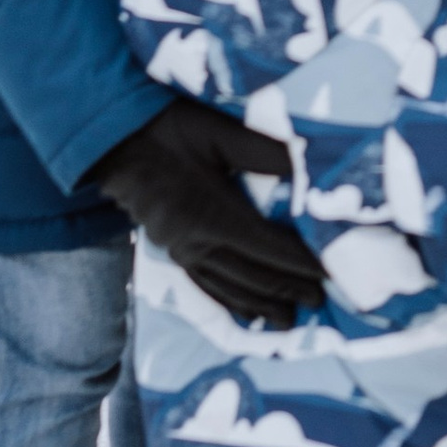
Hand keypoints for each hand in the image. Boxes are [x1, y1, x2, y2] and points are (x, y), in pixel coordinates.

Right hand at [94, 100, 325, 329]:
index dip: (302, 263)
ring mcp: (181, 251)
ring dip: (263, 304)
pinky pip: (206, 285)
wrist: (114, 137)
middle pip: (254, 274)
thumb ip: (264, 153)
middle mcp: (196, 242)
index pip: (269, 247)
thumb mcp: (219, 132)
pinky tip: (247, 313)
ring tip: (292, 318)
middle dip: (290, 288)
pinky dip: (231, 302)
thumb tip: (309, 169)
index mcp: (211, 214)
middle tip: (323, 301)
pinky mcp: (171, 252)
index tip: (331, 274)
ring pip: (231, 287)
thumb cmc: (170, 127)